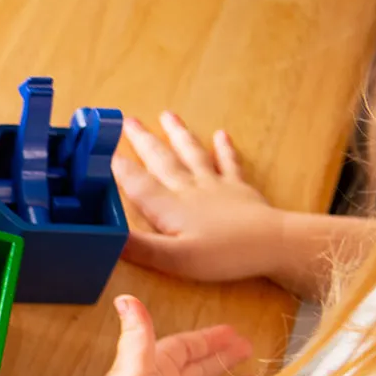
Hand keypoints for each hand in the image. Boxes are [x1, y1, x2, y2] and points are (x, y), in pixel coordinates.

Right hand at [114, 112, 285, 281]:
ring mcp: (216, 186)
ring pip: (192, 154)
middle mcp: (189, 189)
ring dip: (178, 135)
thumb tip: (106, 236)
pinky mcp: (239, 189)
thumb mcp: (174, 260)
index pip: (139, 185)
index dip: (120, 169)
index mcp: (170, 207)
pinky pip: (229, 163)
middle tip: (127, 120)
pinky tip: (220, 135)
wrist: (271, 244)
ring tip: (167, 115)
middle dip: (144, 141)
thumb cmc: (221, 255)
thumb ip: (140, 247)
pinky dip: (224, 148)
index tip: (104, 152)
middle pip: (162, 161)